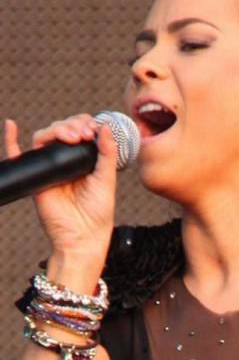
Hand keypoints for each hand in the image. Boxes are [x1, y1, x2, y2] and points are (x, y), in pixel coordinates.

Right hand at [4, 115, 116, 257]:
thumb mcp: (107, 178)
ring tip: (72, 136)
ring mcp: (49, 167)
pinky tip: (11, 125)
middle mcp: (65, 160)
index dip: (84, 123)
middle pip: (61, 130)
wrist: (82, 235)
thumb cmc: (98, 211)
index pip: (79, 130)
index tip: (93, 128)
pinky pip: (18, 155)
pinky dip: (11, 139)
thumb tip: (106, 127)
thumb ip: (107, 153)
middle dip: (72, 125)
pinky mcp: (36, 177)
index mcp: (84, 158)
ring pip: (44, 138)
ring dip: (56, 129)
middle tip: (84, 133)